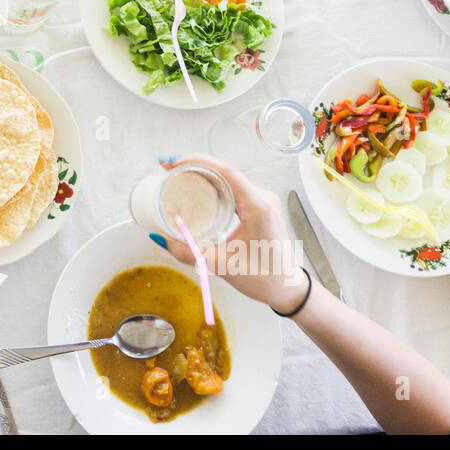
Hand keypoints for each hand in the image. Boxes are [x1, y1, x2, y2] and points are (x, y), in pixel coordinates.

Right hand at [152, 153, 307, 312]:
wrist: (289, 288)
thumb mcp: (220, 265)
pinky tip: (198, 189)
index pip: (224, 171)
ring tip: (178, 178)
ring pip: (228, 178)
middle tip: (168, 171)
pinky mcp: (260, 206)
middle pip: (224, 171)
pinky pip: (233, 188)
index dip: (196, 161)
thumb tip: (161, 237)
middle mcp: (262, 197)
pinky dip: (213, 185)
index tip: (172, 164)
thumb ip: (188, 252)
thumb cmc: (263, 277)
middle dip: (194, 166)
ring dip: (203, 174)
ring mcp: (263, 200)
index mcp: (257, 206)